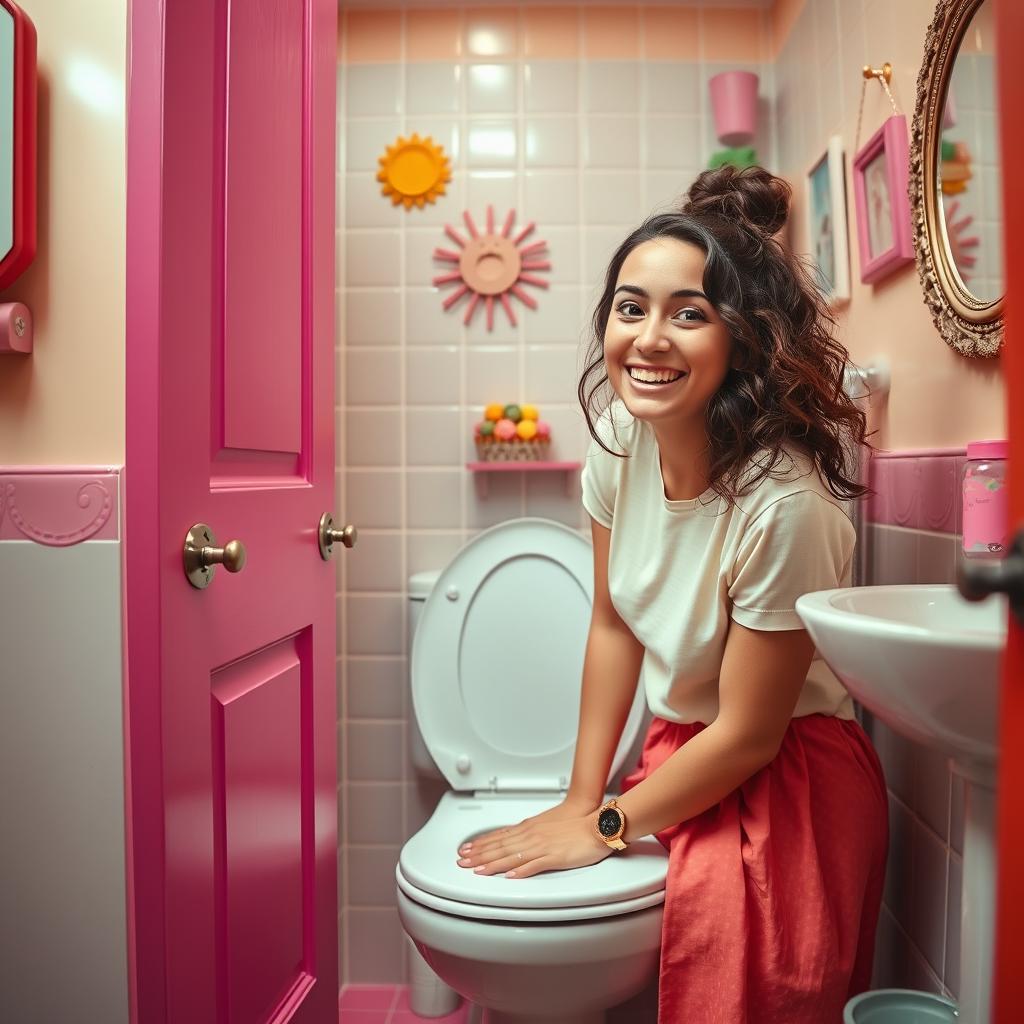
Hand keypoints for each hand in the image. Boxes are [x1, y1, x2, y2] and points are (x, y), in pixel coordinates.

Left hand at [455, 802, 610, 878]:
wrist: (596, 822)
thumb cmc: (574, 822)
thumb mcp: (546, 824)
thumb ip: (529, 833)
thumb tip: (515, 838)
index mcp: (529, 829)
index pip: (499, 837)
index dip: (481, 844)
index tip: (467, 850)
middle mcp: (532, 836)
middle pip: (501, 847)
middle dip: (480, 855)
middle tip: (462, 862)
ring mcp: (543, 846)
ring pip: (513, 856)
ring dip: (493, 864)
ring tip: (478, 871)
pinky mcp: (556, 857)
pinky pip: (536, 865)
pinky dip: (521, 871)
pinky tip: (510, 876)